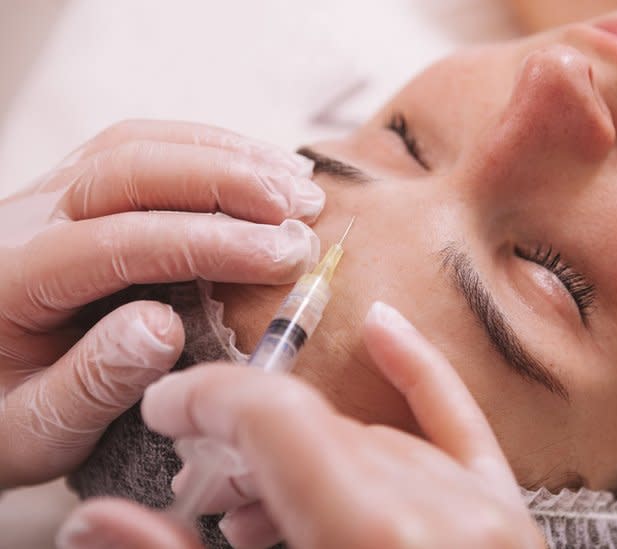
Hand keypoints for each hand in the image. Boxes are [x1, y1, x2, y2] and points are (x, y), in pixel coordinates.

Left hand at [0, 120, 324, 488]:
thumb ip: (94, 382)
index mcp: (11, 280)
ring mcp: (46, 197)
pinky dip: (208, 149)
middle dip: (228, 183)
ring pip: (138, 146)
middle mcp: (23, 221)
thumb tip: (162, 327)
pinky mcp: (72, 192)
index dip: (212, 244)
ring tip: (299, 184)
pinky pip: (140, 148)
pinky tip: (260, 168)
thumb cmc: (6, 417)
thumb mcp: (40, 429)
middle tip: (302, 211)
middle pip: (129, 170)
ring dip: (226, 155)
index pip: (121, 242)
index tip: (284, 258)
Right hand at [57, 302, 545, 548]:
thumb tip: (103, 523)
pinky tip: (385, 334)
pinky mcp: (510, 527)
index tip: (167, 411)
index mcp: (381, 544)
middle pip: (323, 434)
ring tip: (255, 495)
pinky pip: (465, 432)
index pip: (281, 423)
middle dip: (244, 445)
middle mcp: (446, 520)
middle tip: (197, 482)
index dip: (209, 403)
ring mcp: (489, 519)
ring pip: (375, 442)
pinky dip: (422, 380)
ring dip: (306, 451)